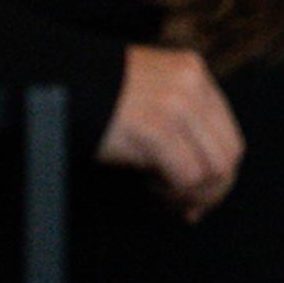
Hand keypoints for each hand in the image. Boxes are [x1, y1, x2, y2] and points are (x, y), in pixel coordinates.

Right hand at [98, 44, 242, 220]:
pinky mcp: (157, 128)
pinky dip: (173, 191)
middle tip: (187, 208)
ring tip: (162, 193)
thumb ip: (181, 118)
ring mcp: (178, 106)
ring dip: (189, 193)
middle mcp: (192, 86)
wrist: (56, 83)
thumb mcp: (150, 92)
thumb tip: (204, 175)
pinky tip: (150, 185)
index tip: (202, 196)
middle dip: (211, 190)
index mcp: (194, 73)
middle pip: (227, 153)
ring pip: (212, 169)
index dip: (218, 171)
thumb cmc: (96, 96)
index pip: (227, 133)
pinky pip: (187, 175)